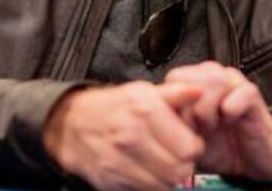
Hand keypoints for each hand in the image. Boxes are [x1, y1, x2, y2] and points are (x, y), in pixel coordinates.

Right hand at [43, 82, 204, 190]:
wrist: (70, 124)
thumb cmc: (112, 107)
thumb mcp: (142, 91)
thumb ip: (175, 93)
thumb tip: (200, 91)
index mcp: (145, 110)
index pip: (190, 148)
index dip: (194, 148)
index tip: (188, 144)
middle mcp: (132, 136)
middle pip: (180, 171)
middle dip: (183, 166)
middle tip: (177, 157)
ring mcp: (119, 161)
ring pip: (164, 186)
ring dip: (168, 178)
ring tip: (162, 164)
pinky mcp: (110, 180)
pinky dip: (150, 185)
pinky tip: (146, 171)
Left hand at [164, 62, 271, 181]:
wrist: (253, 161)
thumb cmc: (220, 146)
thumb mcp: (188, 136)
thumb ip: (171, 120)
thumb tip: (153, 115)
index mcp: (196, 82)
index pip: (174, 79)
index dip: (175, 106)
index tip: (182, 127)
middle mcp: (213, 75)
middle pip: (190, 80)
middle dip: (190, 110)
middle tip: (198, 128)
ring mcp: (234, 82)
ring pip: (212, 83)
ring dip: (208, 112)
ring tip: (214, 126)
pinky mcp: (252, 93)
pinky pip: (236, 94)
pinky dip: (230, 112)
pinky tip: (232, 121)